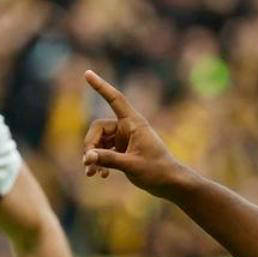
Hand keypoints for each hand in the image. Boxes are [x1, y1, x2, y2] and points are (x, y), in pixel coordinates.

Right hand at [82, 70, 188, 197]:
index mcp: (133, 122)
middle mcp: (127, 127)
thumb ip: (108, 159)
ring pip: (99, 142)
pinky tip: (100, 175)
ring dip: (93, 156)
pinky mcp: (122, 149)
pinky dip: (100, 161)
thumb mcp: (131, 165)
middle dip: (90, 145)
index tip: (87, 73)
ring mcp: (124, 138)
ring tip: (91, 174)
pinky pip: (103, 151)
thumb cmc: (156, 171)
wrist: (170, 183)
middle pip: (98, 128)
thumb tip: (87, 157)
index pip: (115, 99)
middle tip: (88, 164)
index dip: (100, 86)